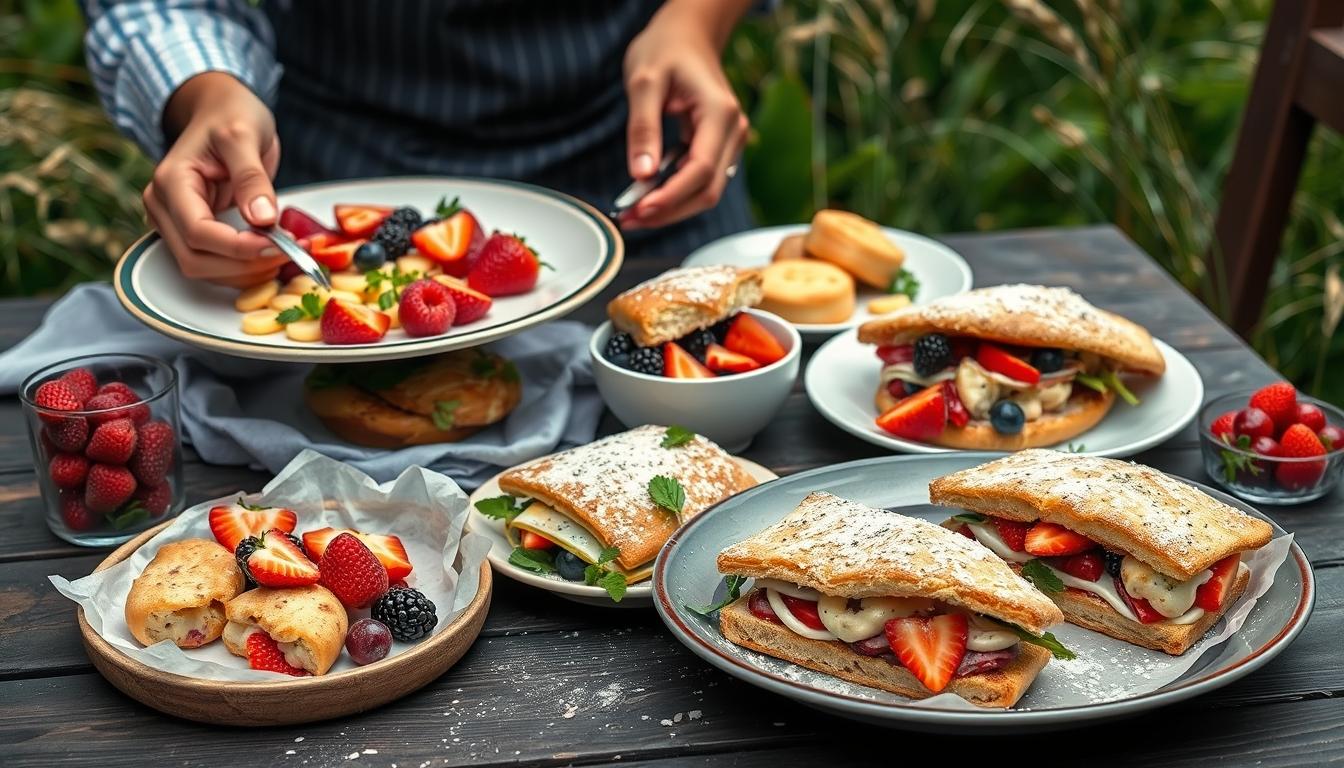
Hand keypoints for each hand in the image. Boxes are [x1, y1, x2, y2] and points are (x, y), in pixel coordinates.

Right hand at [144, 72, 288, 287]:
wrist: (222, 111)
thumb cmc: (229, 115)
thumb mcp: (244, 135)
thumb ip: (251, 177)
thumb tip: (262, 218)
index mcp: (170, 182)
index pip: (197, 232)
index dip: (238, 248)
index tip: (279, 245)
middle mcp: (164, 207)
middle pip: (196, 259)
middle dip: (245, 265)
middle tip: (290, 252)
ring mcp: (176, 222)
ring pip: (204, 269)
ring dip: (246, 272)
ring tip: (287, 253)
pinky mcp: (195, 232)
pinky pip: (215, 264)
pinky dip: (244, 268)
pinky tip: (272, 255)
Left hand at [621, 3, 748, 229]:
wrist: (688, 35)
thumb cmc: (667, 49)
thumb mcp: (644, 83)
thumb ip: (643, 129)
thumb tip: (641, 174)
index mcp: (719, 113)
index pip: (700, 169)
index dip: (671, 196)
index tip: (639, 209)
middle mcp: (733, 131)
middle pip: (708, 190)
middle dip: (669, 211)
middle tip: (630, 220)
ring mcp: (730, 141)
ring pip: (706, 191)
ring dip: (672, 207)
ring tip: (634, 212)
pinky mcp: (719, 146)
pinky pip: (700, 179)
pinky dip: (675, 192)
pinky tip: (647, 195)